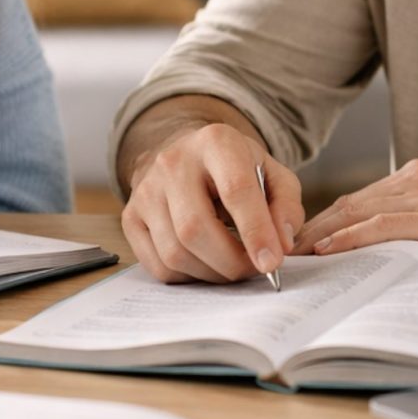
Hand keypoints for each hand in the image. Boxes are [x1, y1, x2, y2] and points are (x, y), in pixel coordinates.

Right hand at [121, 124, 305, 284]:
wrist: (188, 157)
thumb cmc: (236, 170)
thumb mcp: (273, 175)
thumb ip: (286, 206)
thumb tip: (282, 244)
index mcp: (215, 142)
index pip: (235, 190)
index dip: (256, 231)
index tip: (272, 263)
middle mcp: (173, 162)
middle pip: (196, 228)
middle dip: (231, 262)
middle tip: (254, 269)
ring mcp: (146, 190)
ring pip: (175, 252)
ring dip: (212, 274)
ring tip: (232, 266)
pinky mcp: (131, 217)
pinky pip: (159, 266)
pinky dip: (188, 276)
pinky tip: (205, 263)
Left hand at [292, 159, 417, 262]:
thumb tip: (406, 256)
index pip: (359, 201)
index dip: (326, 223)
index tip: (300, 242)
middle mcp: (416, 180)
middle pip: (347, 205)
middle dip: (310, 230)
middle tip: (276, 250)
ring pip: (356, 214)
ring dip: (318, 237)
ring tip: (287, 257)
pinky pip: (382, 227)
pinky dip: (349, 239)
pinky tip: (327, 252)